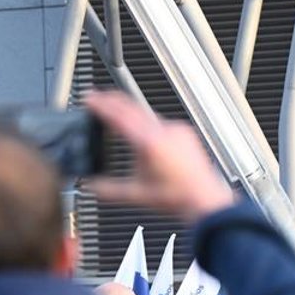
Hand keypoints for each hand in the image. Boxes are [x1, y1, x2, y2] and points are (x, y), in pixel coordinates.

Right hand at [83, 91, 234, 222]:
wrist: (204, 199)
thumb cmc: (177, 197)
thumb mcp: (136, 195)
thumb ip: (108, 190)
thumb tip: (91, 185)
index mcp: (149, 143)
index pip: (120, 116)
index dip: (101, 105)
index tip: (90, 98)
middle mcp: (164, 131)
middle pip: (133, 107)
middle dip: (113, 100)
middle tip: (98, 96)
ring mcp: (176, 130)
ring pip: (147, 114)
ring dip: (130, 112)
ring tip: (116, 112)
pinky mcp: (185, 133)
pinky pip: (161, 122)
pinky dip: (147, 123)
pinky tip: (142, 131)